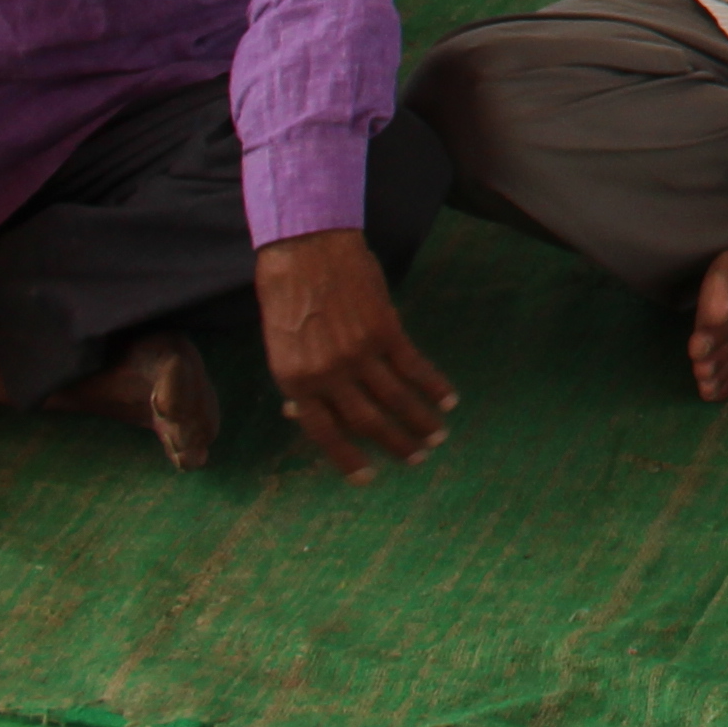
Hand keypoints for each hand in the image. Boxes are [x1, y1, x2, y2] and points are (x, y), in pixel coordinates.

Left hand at [254, 228, 453, 479]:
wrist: (306, 248)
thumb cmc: (286, 294)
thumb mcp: (279, 344)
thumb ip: (296, 379)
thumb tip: (298, 411)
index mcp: (295, 380)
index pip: (324, 431)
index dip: (347, 458)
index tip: (369, 478)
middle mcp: (327, 372)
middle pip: (366, 420)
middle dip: (394, 444)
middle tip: (416, 459)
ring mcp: (358, 351)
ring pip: (394, 397)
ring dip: (419, 421)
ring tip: (437, 437)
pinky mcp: (384, 329)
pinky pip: (413, 365)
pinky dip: (432, 384)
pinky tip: (447, 398)